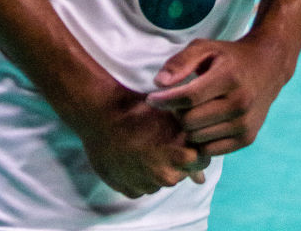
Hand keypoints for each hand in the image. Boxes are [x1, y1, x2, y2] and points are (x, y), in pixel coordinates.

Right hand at [78, 88, 208, 198]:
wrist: (99, 114)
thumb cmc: (136, 109)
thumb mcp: (168, 117)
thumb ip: (188, 143)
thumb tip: (201, 177)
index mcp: (177, 158)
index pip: (199, 162)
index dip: (194, 150)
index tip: (185, 140)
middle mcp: (162, 176)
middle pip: (179, 174)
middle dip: (175, 161)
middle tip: (161, 141)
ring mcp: (144, 185)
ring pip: (159, 182)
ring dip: (156, 169)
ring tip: (144, 147)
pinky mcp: (127, 190)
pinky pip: (141, 188)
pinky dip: (139, 177)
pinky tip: (131, 157)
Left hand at [146, 35, 289, 157]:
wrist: (267, 68)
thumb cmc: (229, 57)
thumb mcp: (205, 48)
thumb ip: (180, 62)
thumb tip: (158, 83)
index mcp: (229, 77)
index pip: (189, 97)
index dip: (165, 100)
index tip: (151, 98)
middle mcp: (240, 103)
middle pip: (191, 121)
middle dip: (177, 113)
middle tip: (177, 103)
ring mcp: (245, 124)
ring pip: (199, 138)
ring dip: (189, 128)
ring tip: (191, 112)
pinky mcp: (247, 138)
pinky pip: (211, 150)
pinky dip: (201, 140)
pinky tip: (203, 124)